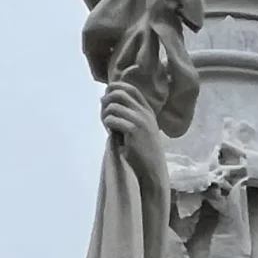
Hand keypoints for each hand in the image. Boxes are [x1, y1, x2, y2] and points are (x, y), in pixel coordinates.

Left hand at [101, 81, 169, 200]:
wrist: (152, 170)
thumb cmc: (144, 152)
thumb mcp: (141, 129)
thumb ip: (130, 114)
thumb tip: (107, 99)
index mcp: (148, 111)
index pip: (131, 89)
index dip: (116, 87)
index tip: (107, 95)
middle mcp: (145, 113)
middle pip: (119, 93)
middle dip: (106, 100)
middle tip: (104, 114)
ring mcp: (140, 121)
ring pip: (113, 106)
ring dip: (105, 115)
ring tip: (107, 126)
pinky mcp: (133, 130)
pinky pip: (112, 119)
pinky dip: (107, 124)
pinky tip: (110, 133)